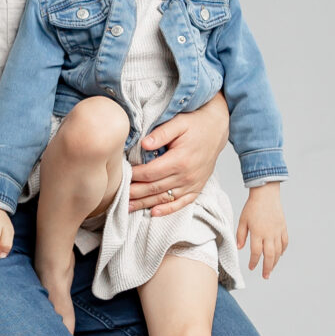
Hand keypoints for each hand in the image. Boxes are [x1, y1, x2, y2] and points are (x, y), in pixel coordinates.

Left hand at [127, 93, 229, 215]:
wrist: (217, 128)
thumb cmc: (195, 124)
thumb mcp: (178, 122)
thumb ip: (161, 133)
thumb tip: (143, 144)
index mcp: (180, 159)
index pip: (150, 172)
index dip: (134, 176)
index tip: (121, 176)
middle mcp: (187, 175)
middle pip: (155, 188)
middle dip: (135, 193)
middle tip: (117, 197)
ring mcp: (193, 184)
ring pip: (165, 198)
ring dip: (145, 204)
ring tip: (128, 207)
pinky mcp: (197, 188)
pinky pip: (182, 203)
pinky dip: (168, 210)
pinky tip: (154, 212)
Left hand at [237, 184, 288, 278]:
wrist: (266, 194)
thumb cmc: (252, 206)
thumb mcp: (242, 220)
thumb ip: (241, 235)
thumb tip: (240, 248)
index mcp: (258, 232)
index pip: (256, 252)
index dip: (254, 262)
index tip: (251, 267)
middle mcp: (269, 234)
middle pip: (270, 255)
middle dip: (267, 268)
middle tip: (265, 276)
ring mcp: (278, 231)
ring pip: (278, 251)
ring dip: (275, 262)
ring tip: (271, 269)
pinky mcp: (283, 227)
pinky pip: (285, 242)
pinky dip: (283, 250)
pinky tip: (279, 255)